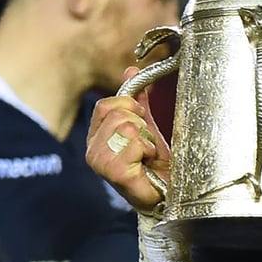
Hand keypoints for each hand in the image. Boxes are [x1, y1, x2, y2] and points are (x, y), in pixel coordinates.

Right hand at [86, 66, 170, 213]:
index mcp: (97, 136)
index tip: (142, 120)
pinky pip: (135, 143)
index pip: (107, 104)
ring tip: (147, 155)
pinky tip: (146, 164)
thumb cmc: (156, 164)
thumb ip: (138, 100)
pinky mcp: (113, 171)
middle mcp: (92, 149)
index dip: (129, 106)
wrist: (168, 192)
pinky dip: (148, 150)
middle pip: (119, 114)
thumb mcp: (147, 126)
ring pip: (128, 127)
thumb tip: (131, 69)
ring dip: (146, 139)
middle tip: (146, 144)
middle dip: (141, 125)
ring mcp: (100, 161)